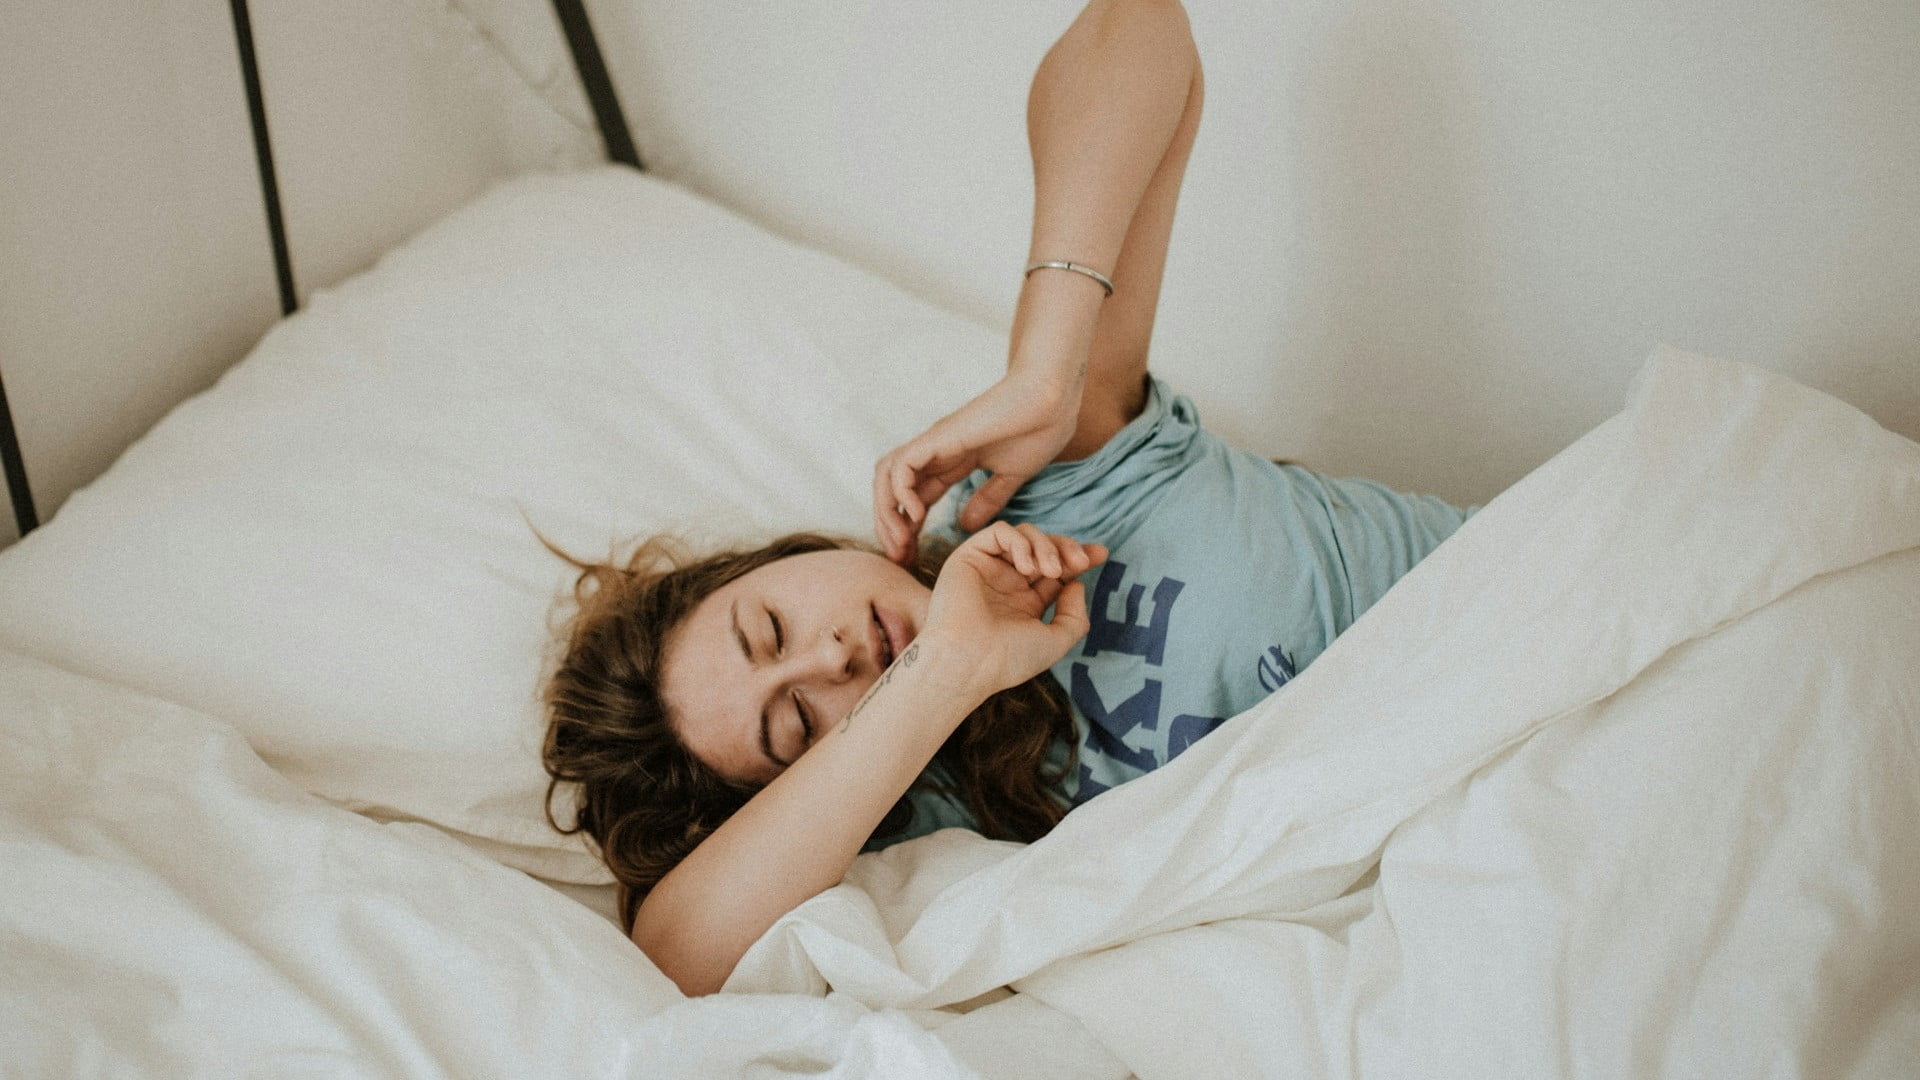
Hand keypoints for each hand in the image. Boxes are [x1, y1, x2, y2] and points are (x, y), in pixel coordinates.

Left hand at [874, 367, 1081, 562]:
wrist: (1053, 401)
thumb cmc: (1039, 430)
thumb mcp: (1010, 476)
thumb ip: (988, 499)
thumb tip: (965, 524)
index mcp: (952, 460)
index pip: (916, 498)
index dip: (908, 529)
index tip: (912, 557)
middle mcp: (936, 452)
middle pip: (893, 489)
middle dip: (890, 525)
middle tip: (900, 558)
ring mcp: (935, 443)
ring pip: (888, 476)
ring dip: (887, 512)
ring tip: (901, 542)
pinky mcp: (939, 437)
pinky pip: (901, 466)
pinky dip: (900, 491)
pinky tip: (915, 515)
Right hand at [919, 523, 1106, 699]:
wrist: (968, 663)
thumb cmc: (1007, 660)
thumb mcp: (1055, 642)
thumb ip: (1074, 615)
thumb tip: (1076, 583)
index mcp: (1025, 603)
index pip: (1056, 570)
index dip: (1078, 557)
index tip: (1100, 555)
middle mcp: (1007, 583)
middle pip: (1044, 547)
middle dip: (1067, 548)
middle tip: (1081, 561)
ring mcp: (988, 569)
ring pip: (1024, 535)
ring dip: (1045, 546)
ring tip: (1051, 571)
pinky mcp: (970, 557)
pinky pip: (999, 532)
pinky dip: (1019, 542)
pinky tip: (1027, 567)